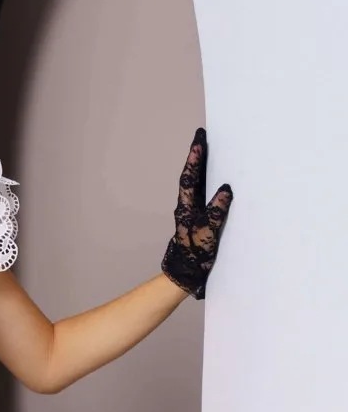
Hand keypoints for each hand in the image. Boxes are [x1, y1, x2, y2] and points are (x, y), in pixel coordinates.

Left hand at [161, 127, 232, 298]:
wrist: (185, 275)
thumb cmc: (195, 257)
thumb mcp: (208, 235)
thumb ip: (216, 212)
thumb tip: (225, 189)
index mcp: (186, 208)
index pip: (190, 177)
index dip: (195, 158)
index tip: (200, 139)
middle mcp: (187, 207)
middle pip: (192, 176)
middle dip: (198, 156)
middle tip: (204, 136)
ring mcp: (192, 212)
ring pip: (197, 185)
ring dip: (204, 167)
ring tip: (212, 149)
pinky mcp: (198, 219)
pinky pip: (204, 195)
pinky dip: (209, 183)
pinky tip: (218, 179)